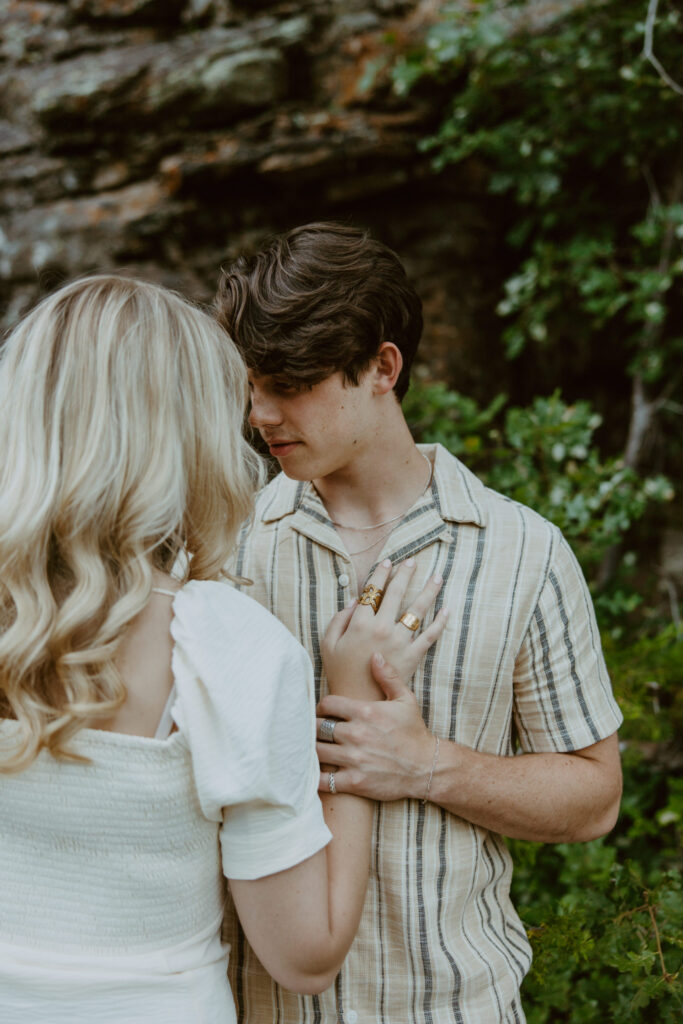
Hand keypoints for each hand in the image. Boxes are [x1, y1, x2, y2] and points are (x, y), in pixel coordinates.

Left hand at [316, 657, 436, 801]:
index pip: (327, 704)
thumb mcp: (405, 700)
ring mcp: (355, 759)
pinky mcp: (354, 782)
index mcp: (366, 712)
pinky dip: (314, 777)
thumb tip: (374, 655)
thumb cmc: (414, 732)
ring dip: (313, 749)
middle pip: (317, 727)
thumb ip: (388, 676)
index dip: (322, 707)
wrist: (426, 768)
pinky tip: (315, 772)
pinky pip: (323, 780)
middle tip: (316, 731)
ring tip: (315, 748)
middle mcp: (357, 734)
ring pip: (316, 751)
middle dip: (314, 728)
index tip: (324, 712)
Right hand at [322, 557, 447, 702]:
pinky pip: (430, 635)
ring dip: (429, 591)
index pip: (373, 590)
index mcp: (360, 622)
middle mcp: (382, 627)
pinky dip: (440, 622)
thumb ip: (338, 619)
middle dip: (406, 574)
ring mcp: (399, 641)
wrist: (358, 702)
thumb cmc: (340, 673)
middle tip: (413, 562)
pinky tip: (446, 609)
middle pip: (397, 593)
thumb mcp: (328, 644)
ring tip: (437, 577)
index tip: (388, 562)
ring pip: (417, 610)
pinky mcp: (413, 656)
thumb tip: (354, 600)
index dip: (381, 574)